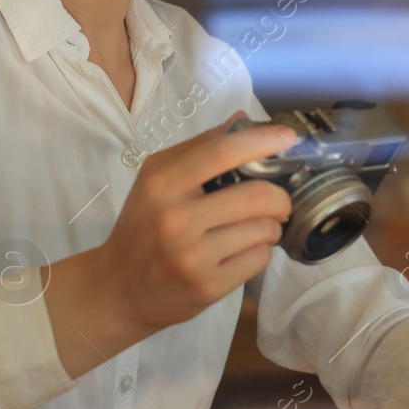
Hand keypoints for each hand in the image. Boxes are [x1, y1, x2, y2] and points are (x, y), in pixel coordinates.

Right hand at [43, 111, 295, 376]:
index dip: (262, 141)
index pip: (221, 152)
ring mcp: (192, 255)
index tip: (289, 137)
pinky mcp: (207, 286)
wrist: (119, 289)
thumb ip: (200, 149)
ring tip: (255, 229)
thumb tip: (243, 119)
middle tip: (278, 202)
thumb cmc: (143, 227)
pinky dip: (260, 252)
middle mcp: (175, 217)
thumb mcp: (157, 181)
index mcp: (162, 182)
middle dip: (280, 198)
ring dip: (271, 227)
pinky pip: (258, 259)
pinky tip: (241, 252)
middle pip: (256, 196)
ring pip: (263, 230)